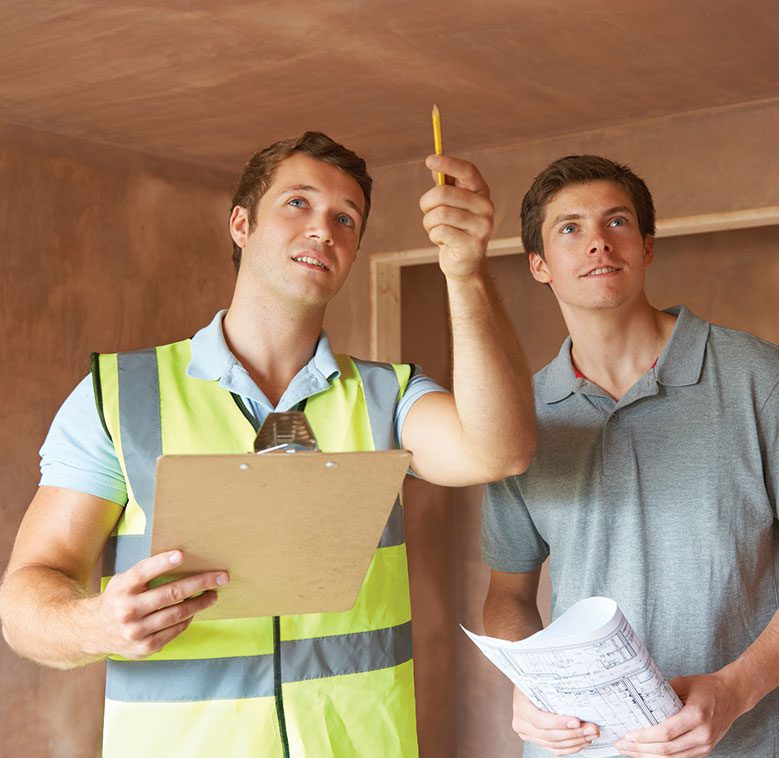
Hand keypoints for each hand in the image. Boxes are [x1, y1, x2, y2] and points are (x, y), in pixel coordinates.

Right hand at [87, 550, 227, 658]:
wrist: (92, 631)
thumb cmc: (118, 598)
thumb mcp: (124, 581)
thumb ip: (147, 573)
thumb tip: (183, 559)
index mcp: (122, 587)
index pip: (144, 571)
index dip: (163, 563)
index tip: (182, 554)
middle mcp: (127, 609)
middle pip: (170, 594)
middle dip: (200, 583)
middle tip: (221, 577)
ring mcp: (135, 631)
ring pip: (176, 614)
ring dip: (200, 603)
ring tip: (213, 594)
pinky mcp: (143, 648)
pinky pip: (174, 631)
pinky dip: (187, 620)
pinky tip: (195, 611)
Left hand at [420, 155, 493, 280]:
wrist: (464, 263)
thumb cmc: (455, 228)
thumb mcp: (450, 204)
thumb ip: (445, 184)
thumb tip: (434, 165)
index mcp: (481, 192)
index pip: (467, 171)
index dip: (448, 163)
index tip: (429, 160)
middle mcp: (486, 207)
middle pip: (444, 193)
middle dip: (426, 203)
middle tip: (427, 211)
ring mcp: (482, 227)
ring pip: (439, 214)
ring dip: (429, 223)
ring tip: (436, 229)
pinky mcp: (473, 245)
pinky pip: (440, 232)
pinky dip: (434, 236)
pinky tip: (442, 241)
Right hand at [511, 686, 599, 755]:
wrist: (526, 687)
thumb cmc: (534, 681)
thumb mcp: (538, 679)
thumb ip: (552, 685)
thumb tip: (574, 684)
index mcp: (521, 707)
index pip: (539, 720)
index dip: (558, 723)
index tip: (576, 722)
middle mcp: (521, 723)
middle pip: (549, 735)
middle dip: (574, 733)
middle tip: (592, 729)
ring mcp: (528, 734)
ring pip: (554, 745)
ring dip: (575, 741)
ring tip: (590, 734)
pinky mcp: (537, 740)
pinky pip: (555, 749)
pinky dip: (570, 747)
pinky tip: (582, 741)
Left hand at [614, 672, 745, 756]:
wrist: (732, 696)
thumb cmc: (707, 687)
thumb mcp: (682, 683)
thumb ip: (662, 693)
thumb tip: (637, 699)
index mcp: (696, 715)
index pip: (666, 733)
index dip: (644, 737)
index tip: (627, 736)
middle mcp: (703, 734)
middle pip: (667, 750)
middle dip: (641, 749)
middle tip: (622, 745)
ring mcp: (706, 745)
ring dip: (649, 757)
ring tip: (630, 751)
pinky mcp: (705, 750)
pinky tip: (647, 753)